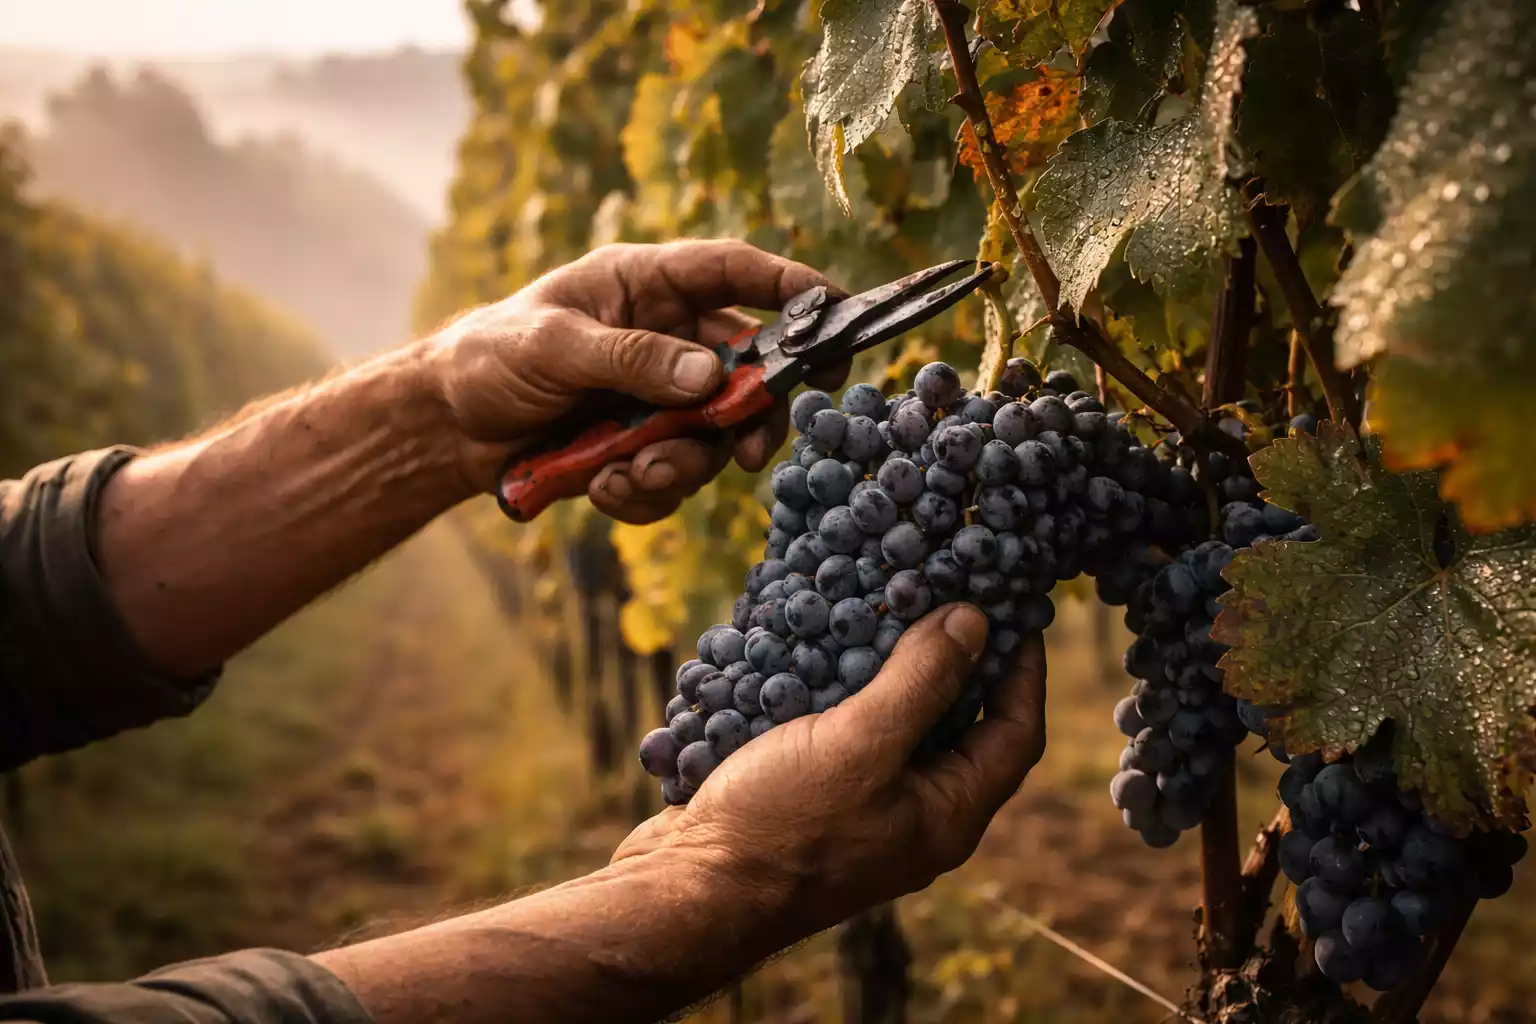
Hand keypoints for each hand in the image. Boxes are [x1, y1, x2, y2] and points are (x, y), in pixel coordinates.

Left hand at [425, 240, 848, 521]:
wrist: (447, 429)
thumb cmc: (490, 357)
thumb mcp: (553, 346)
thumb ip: (631, 358)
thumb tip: (713, 377)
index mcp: (649, 285)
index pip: (737, 273)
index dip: (793, 288)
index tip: (839, 312)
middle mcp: (668, 338)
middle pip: (750, 370)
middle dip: (754, 416)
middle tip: (752, 452)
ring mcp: (661, 398)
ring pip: (717, 437)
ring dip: (683, 466)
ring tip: (630, 476)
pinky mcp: (646, 448)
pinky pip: (677, 478)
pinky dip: (648, 493)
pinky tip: (605, 489)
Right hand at [612, 605, 1046, 947]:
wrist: (686, 889)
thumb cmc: (782, 826)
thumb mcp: (861, 744)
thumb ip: (922, 682)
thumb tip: (975, 622)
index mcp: (947, 815)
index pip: (1015, 733)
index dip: (1025, 669)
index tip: (1015, 608)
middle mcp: (913, 815)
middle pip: (960, 725)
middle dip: (956, 658)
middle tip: (948, 593)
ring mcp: (861, 808)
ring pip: (895, 723)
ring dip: (891, 664)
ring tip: (883, 603)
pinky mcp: (811, 796)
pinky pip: (843, 731)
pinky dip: (840, 686)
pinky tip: (818, 644)